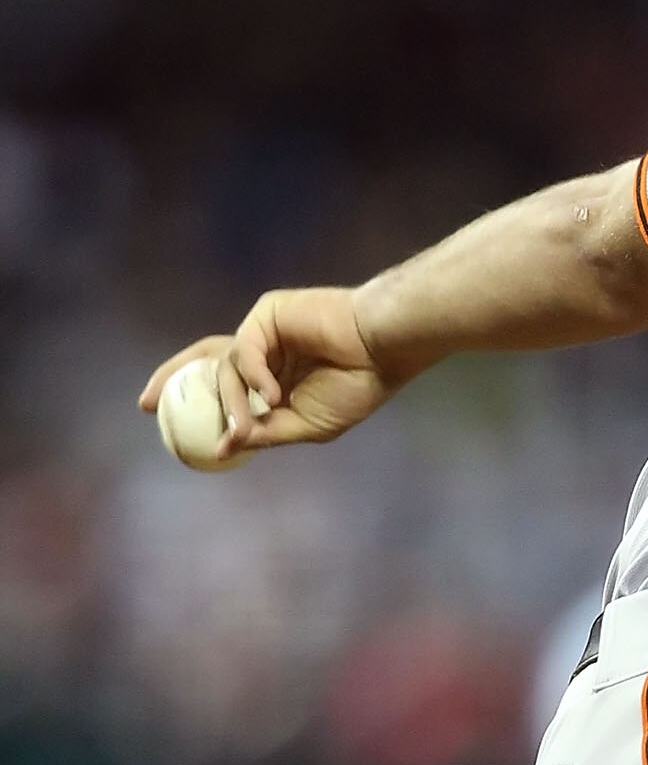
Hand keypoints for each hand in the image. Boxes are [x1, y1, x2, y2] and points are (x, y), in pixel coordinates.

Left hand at [138, 289, 401, 454]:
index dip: (192, 398)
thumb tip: (222, 449)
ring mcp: (263, 332)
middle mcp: (263, 353)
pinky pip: (243, 349)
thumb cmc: (355, 388)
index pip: (222, 385)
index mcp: (272, 378)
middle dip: (173, 379)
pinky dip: (252, 375)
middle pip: (205, 362)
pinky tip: (273, 394)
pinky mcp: (267, 315)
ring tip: (242, 425)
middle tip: (147, 403)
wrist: (382, 350)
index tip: (161, 419)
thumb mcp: (305, 426)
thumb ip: (265, 433)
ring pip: (224, 368)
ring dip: (230, 401)